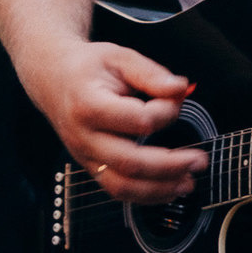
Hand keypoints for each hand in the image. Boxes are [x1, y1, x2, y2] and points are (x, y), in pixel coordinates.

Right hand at [18, 37, 208, 205]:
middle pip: (128, 162)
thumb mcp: (119, 57)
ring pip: (121, 186)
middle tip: (199, 160)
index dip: (165, 113)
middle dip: (169, 166)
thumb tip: (181, 89)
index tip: (177, 98)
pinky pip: (117, 190)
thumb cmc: (88, 67)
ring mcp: (84, 156)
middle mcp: (83, 136)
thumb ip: (151, 73)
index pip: (136, 120)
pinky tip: (170, 189)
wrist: (52, 79)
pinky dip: (146, 195)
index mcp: (89, 103)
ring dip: (159, 190)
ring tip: (188, 183)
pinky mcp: (90, 167)